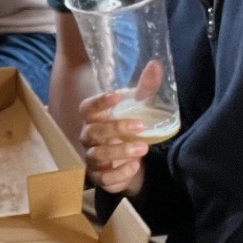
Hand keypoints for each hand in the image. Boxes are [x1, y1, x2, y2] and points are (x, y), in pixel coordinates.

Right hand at [78, 59, 166, 194]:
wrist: (130, 163)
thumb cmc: (129, 131)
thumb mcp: (139, 109)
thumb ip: (145, 88)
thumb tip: (155, 65)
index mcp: (94, 119)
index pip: (87, 108)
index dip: (99, 102)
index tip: (117, 95)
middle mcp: (89, 138)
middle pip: (94, 132)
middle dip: (116, 128)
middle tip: (140, 126)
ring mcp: (92, 159)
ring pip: (97, 155)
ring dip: (120, 151)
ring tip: (143, 148)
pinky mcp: (100, 178)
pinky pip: (105, 177)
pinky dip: (120, 172)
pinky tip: (135, 166)